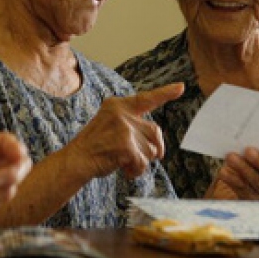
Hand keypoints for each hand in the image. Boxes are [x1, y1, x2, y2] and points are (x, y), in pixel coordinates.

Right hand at [66, 83, 183, 180]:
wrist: (76, 160)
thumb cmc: (95, 146)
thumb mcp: (111, 125)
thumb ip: (132, 126)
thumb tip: (158, 148)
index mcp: (118, 105)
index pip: (146, 98)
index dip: (165, 93)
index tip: (181, 87)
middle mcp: (122, 112)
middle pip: (155, 131)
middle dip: (153, 148)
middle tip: (138, 158)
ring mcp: (124, 128)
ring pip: (151, 150)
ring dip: (141, 162)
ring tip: (124, 163)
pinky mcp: (126, 144)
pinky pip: (143, 162)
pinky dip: (136, 171)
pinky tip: (124, 170)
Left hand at [206, 144, 258, 200]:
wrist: (250, 194)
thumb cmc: (255, 169)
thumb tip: (246, 138)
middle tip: (248, 151)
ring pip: (257, 181)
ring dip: (243, 168)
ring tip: (231, 157)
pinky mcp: (251, 201)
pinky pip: (242, 190)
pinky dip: (232, 180)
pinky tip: (223, 172)